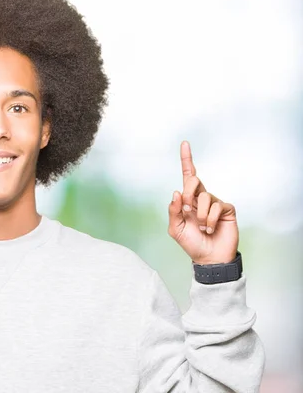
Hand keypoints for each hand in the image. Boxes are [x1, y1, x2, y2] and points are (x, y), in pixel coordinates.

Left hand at [168, 141, 238, 264]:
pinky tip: (211, 228)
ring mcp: (215, 203)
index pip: (188, 176)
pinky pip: (216, 206)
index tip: (185, 143)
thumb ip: (173, 211)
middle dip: (187, 193)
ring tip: (202, 227)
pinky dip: (210, 219)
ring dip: (200, 214)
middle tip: (187, 210)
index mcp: (188, 200)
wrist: (209, 258)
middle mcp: (201, 198)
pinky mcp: (227, 209)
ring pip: (204, 196)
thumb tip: (176, 192)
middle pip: (193, 181)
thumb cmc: (191, 243)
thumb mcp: (175, 229)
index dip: (186, 159)